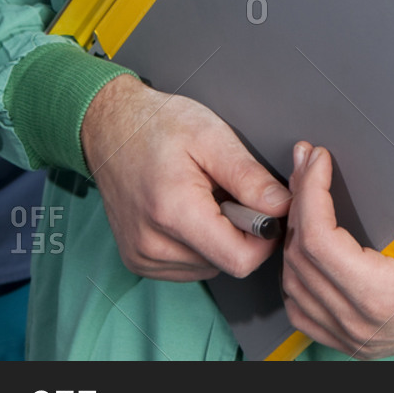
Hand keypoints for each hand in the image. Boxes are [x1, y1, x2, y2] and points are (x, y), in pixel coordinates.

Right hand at [81, 74, 291, 281]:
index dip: (264, 238)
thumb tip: (282, 208)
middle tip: (229, 192)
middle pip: (225, 264)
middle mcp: (152, 245)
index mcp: (174, 212)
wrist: (110, 128)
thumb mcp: (213, 137)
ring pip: (209, 267)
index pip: (240, 260)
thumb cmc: (159, 125)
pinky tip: (189, 211)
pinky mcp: (138, 261)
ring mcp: (142, 257)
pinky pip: (188, 266)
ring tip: (205, 198)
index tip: (266, 210)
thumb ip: (250, 177)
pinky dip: (199, 243)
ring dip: (218, 238)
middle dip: (240, 232)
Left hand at [281, 142, 393, 357]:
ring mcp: (359, 340)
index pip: (319, 241)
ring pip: (295, 288)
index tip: (318, 159)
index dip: (311, 191)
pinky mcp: (358, 342)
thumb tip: (359, 143)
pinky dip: (300, 276)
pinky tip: (308, 244)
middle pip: (301, 260)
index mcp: (384, 295)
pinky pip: (306, 312)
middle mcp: (364, 325)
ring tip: (307, 196)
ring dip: (295, 238)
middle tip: (308, 164)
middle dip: (300, 203)